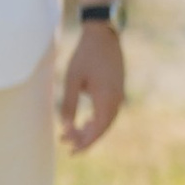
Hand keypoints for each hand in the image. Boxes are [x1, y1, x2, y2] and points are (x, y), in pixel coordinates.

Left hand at [57, 22, 124, 155]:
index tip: (70, 150)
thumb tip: (66, 126)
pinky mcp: (118, 89)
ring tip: (72, 134)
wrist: (102, 34)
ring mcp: (120, 94)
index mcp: (107, 98)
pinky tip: (85, 121)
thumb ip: (69, 104)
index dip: (84, 142)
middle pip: (102, 128)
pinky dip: (97, 120)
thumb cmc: (85, 54)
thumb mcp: (72, 78)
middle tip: (65, 142)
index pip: (97, 129)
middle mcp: (117, 99)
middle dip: (85, 138)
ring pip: (106, 121)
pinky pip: (109, 111)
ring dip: (91, 129)